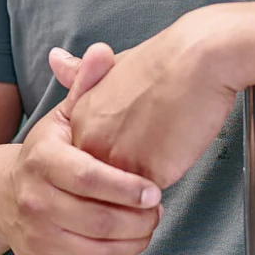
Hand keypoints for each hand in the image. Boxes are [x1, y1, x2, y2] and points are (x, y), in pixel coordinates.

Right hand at [0, 42, 163, 254]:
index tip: (154, 190)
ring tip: (147, 227)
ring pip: (96, 251)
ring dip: (132, 243)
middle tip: (157, 211)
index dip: (126, 187)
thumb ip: (85, 86)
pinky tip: (125, 250)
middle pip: (97, 219)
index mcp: (42, 160)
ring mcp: (35, 236)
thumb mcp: (63, 117)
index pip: (88, 178)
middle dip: (138, 220)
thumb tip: (101, 51)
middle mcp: (33, 200)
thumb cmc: (45, 154)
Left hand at [58, 11, 245, 188]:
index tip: (138, 132)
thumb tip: (54, 58)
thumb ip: (83, 76)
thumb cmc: (166, 59)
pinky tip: (178, 151)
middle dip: (128, 175)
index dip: (118, 152)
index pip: (91, 160)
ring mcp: (118, 161)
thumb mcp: (114, 65)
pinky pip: (152, 196)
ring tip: (167, 145)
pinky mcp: (146, 174)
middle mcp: (92, 144)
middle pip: (105, 182)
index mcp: (81, 121)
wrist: (199, 58)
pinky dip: (167, 181)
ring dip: (144, 185)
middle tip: (155, 139)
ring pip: (127, 195)